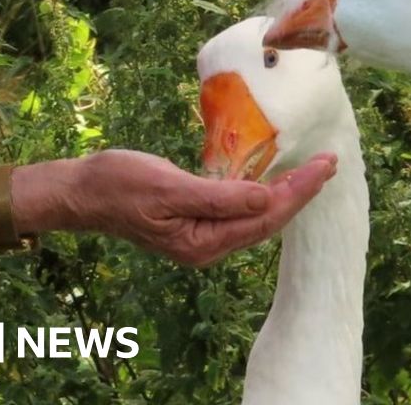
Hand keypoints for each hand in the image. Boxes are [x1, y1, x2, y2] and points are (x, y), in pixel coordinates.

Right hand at [67, 149, 335, 265]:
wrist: (80, 191)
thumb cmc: (119, 184)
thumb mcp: (169, 188)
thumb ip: (219, 197)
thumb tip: (265, 198)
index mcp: (204, 243)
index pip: (265, 216)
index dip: (298, 191)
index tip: (324, 166)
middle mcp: (208, 246)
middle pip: (267, 219)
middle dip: (301, 191)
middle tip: (330, 163)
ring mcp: (202, 235)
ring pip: (257, 215)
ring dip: (287, 192)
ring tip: (315, 170)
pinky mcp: (195, 221)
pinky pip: (240, 209)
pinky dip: (262, 192)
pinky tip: (275, 178)